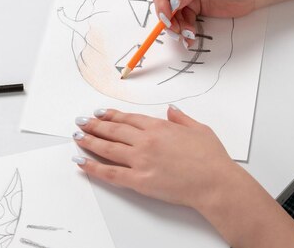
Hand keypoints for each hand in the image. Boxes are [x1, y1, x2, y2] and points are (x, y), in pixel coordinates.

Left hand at [72, 106, 235, 208]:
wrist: (216, 184)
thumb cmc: (212, 159)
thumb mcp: (199, 130)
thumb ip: (181, 118)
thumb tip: (171, 110)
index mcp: (158, 127)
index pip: (127, 118)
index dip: (111, 115)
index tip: (99, 112)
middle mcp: (145, 141)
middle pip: (113, 130)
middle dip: (94, 124)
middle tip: (81, 121)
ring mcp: (140, 160)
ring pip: (107, 148)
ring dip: (89, 141)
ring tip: (77, 136)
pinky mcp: (139, 180)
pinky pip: (110, 173)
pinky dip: (93, 167)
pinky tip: (81, 162)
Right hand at [152, 0, 259, 46]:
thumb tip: (172, 1)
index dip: (161, 0)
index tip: (167, 16)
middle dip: (167, 16)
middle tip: (175, 30)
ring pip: (171, 13)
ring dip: (176, 26)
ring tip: (187, 35)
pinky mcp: (192, 6)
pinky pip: (181, 19)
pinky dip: (184, 29)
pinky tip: (190, 37)